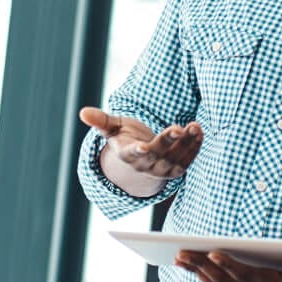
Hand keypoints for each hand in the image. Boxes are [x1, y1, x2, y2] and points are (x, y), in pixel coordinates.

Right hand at [80, 108, 202, 193]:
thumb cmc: (125, 140)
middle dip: (169, 141)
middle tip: (179, 128)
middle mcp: (146, 165)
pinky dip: (195, 146)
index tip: (143, 146)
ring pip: (177, 157)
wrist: (140, 163)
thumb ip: (101, 121)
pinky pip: (188, 159)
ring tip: (195, 126)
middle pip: (159, 153)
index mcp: (128, 155)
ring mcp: (163, 169)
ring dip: (187, 143)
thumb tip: (82, 112)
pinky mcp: (177, 169)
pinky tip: (199, 131)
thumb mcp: (112, 130)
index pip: (133, 154)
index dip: (138, 150)